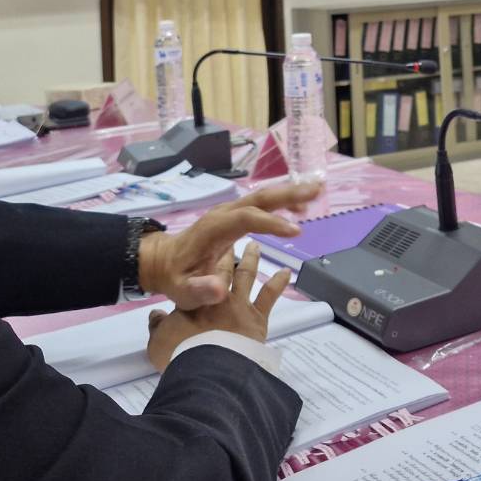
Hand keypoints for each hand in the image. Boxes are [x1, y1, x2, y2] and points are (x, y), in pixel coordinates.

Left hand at [138, 180, 320, 308]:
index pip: (246, 218)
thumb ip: (200, 289)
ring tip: (316, 191)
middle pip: (258, 198)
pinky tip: (300, 206)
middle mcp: (223, 214)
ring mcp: (229, 212)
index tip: (296, 231)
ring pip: (262, 197)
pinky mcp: (234, 216)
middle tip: (316, 190)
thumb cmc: (176, 276)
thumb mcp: (183, 289)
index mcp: (214, 228)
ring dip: (289, 193)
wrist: (163, 260)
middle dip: (287, 194)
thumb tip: (220, 288)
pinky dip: (281, 202)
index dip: (271, 223)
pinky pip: (260, 205)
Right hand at [146, 241, 288, 370]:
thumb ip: (157, 325)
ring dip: (251, 259)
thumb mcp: (158, 341)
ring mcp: (239, 305)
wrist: (208, 369)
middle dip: (227, 253)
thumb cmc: (180, 354)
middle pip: (223, 270)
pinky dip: (278, 283)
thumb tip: (155, 314)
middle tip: (233, 240)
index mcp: (193, 301)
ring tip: (255, 246)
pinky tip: (287, 272)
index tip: (210, 250)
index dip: (204, 264)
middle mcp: (217, 296)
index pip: (199, 278)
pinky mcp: (257, 319)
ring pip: (246, 275)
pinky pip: (269, 296)